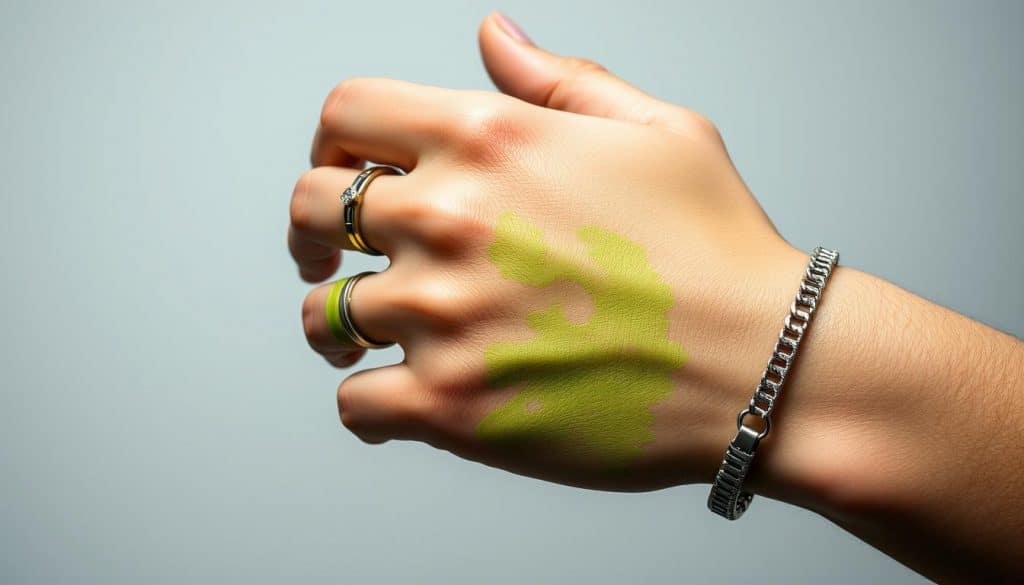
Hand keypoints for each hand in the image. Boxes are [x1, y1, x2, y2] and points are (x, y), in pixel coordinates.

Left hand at [289, 12, 806, 490]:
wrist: (762, 364)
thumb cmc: (718, 248)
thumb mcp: (656, 129)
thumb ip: (559, 79)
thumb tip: (492, 35)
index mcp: (488, 138)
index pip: (346, 114)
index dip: (333, 141)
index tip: (344, 172)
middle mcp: (449, 219)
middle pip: (307, 209)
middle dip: (309, 231)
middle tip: (329, 256)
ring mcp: (443, 316)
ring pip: (324, 315)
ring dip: (338, 322)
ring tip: (371, 335)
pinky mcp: (453, 408)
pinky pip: (356, 403)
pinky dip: (368, 402)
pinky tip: (403, 397)